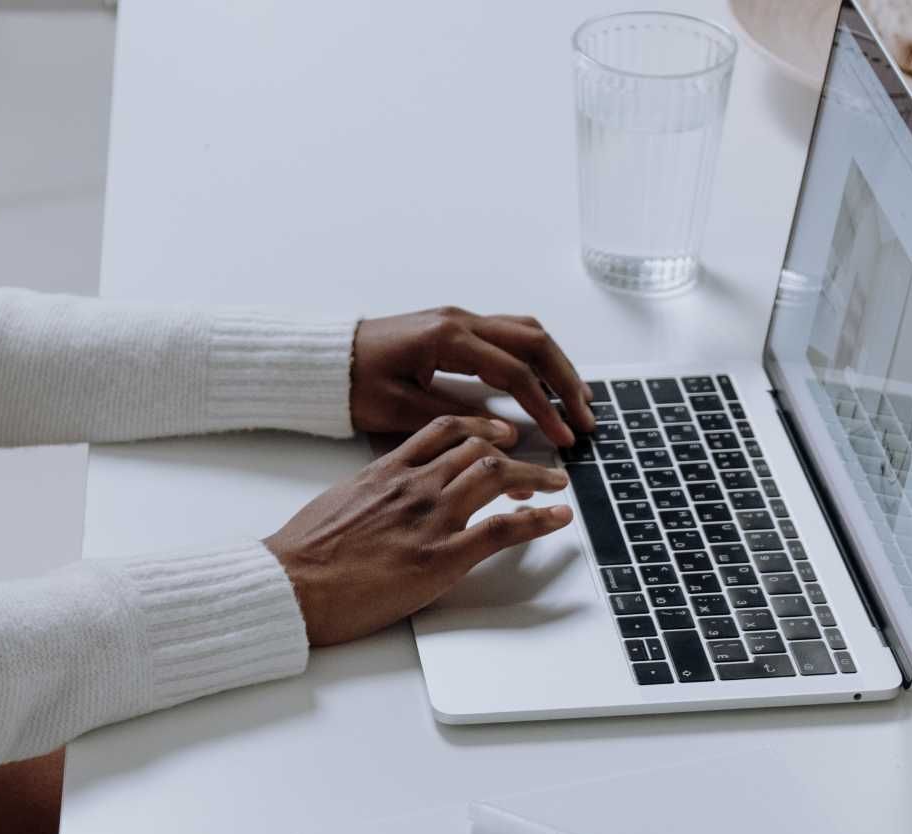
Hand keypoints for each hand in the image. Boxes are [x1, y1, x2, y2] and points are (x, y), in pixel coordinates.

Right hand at [266, 415, 573, 646]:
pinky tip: (558, 517)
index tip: (497, 435)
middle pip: (479, 450)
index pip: (443, 432)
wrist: (292, 582)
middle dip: (515, 453)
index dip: (479, 429)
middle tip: (536, 465)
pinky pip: (503, 529)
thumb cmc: (303, 553)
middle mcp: (414, 485)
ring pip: (497, 477)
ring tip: (556, 483)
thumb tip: (383, 499)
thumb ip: (370, 493)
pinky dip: (539, 520)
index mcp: (386, 470)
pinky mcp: (441, 557)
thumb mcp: (337, 503)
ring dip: (536, 477)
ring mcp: (430, 518)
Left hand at [350, 307, 596, 447]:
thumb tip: (507, 432)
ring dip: (556, 364)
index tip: (564, 437)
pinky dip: (535, 356)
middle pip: (534, 342)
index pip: (515, 372)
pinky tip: (545, 381)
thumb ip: (455, 418)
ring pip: (526, 332)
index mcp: (447, 339)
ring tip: (578, 398)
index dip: (545, 407)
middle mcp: (459, 320)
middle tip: (586, 417)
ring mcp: (459, 319)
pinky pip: (509, 334)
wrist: (325, 360)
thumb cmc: (353, 384)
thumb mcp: (398, 410)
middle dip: (566, 380)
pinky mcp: (455, 327)